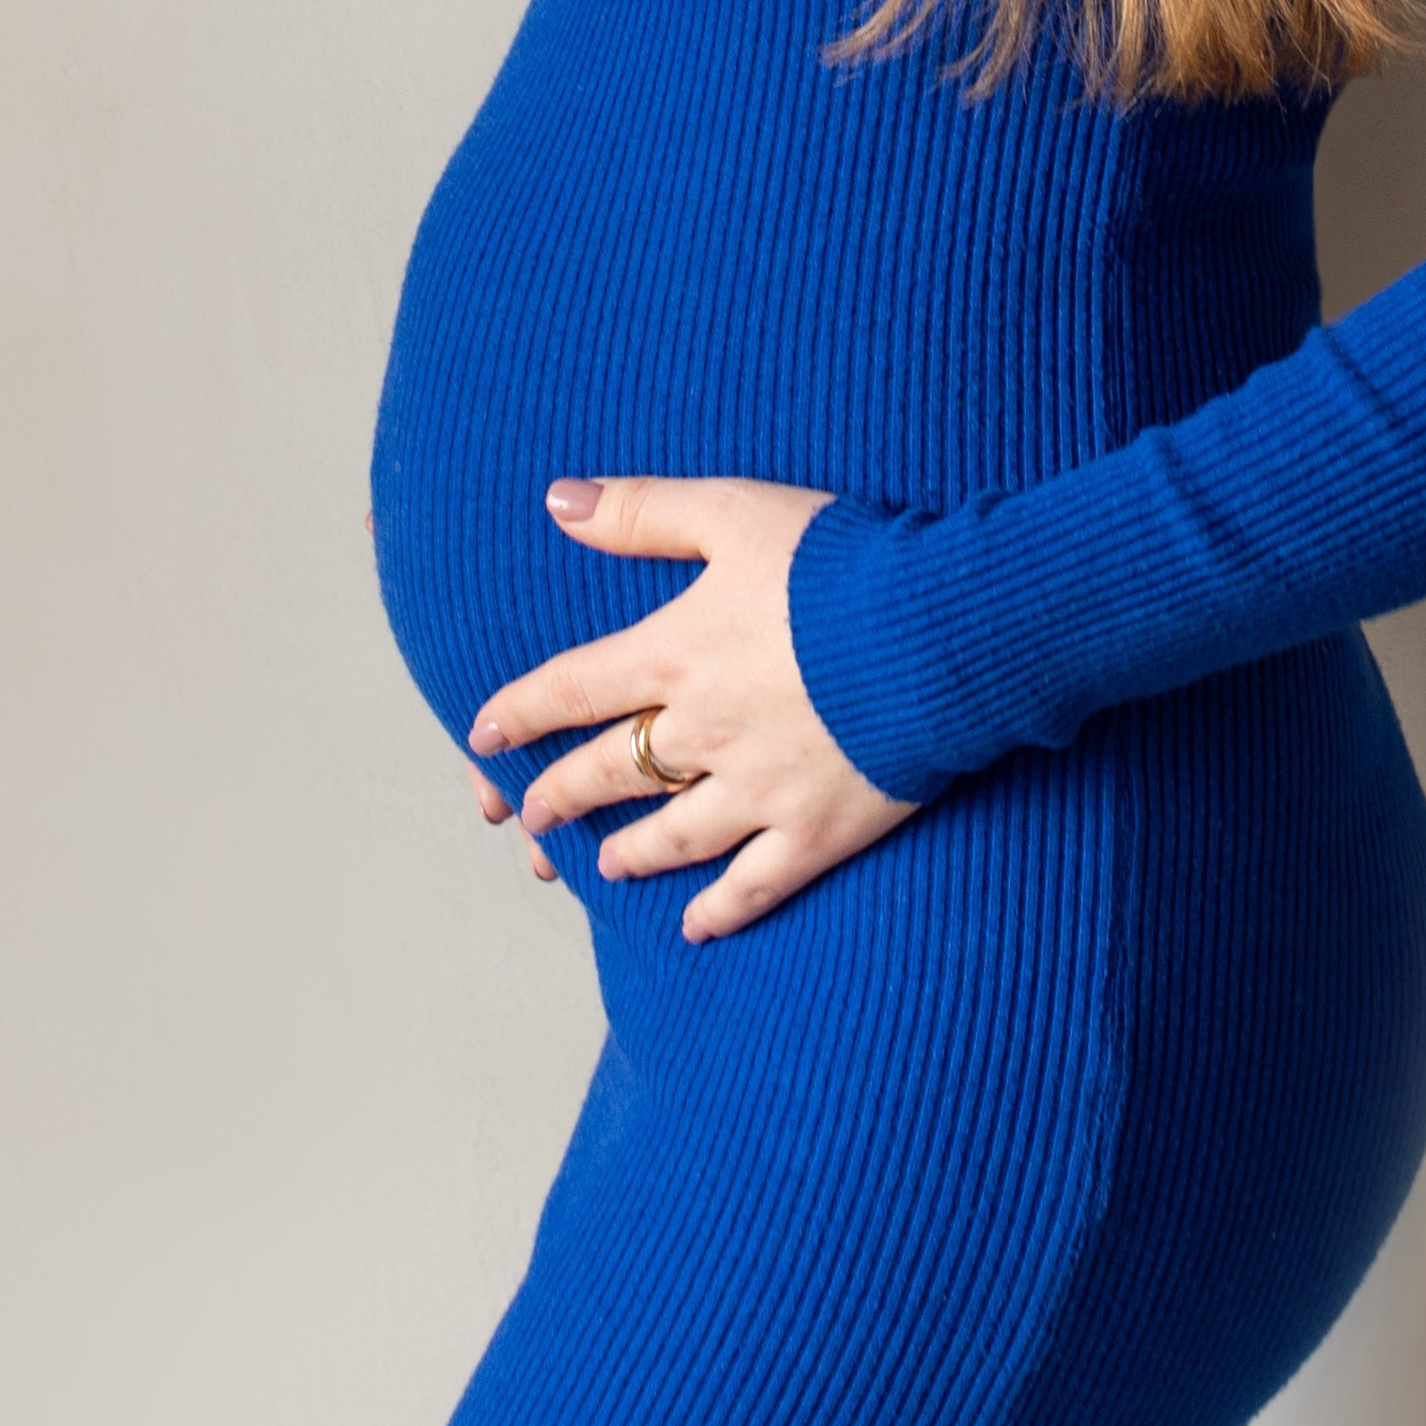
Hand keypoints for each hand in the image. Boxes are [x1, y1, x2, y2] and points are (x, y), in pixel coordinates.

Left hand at [466, 476, 916, 941]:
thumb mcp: (736, 511)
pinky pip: (753, 885)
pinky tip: (693, 924)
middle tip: (530, 816)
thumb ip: (643, 511)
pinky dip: (718, 909)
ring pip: (672, 834)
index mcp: (678, 653)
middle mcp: (705, 731)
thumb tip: (556, 502)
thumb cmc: (841, 561)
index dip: (521, 713)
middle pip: (611, 771)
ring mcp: (759, 789)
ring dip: (630, 852)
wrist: (941, 630)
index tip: (484, 735)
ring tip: (604, 866)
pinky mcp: (817, 829)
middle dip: (561, 796)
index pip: (573, 689)